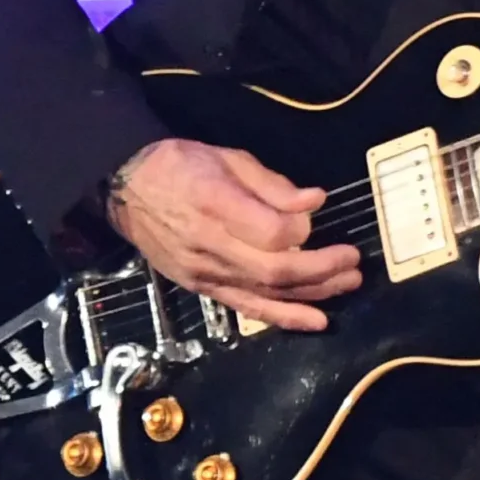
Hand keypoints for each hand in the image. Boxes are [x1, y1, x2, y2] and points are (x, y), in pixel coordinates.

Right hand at [103, 138, 362, 331]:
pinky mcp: (201, 288)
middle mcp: (210, 246)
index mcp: (216, 205)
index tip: (315, 215)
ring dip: (313, 294)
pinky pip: (247, 308)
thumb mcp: (228, 158)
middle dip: (322, 270)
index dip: (303, 231)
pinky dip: (283, 317)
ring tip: (347, 285)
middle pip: (276, 271)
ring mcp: (204, 273)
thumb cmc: (181, 165)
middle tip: (353, 261)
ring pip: (266, 294)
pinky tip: (314, 320)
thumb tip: (315, 201)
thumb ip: (273, 184)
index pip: (273, 234)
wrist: (126, 187)